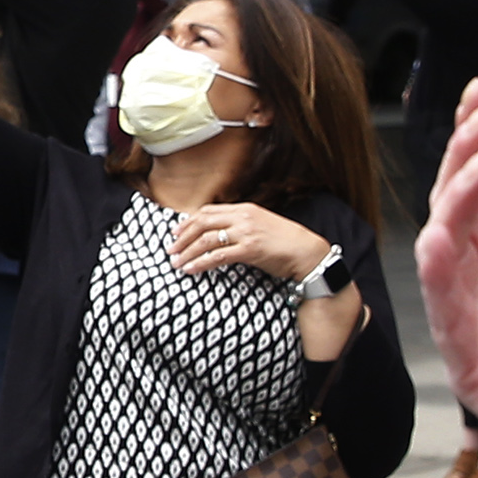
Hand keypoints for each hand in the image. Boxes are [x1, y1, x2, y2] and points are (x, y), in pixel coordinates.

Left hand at [167, 201, 329, 281]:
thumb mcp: (261, 226)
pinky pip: (218, 255)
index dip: (189, 221)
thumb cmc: (284, 242)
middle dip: (183, 236)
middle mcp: (243, 217)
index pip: (209, 211)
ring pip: (206, 239)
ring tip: (176, 262)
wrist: (306, 251)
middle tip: (170, 248)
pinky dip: (200, 262)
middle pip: (203, 222)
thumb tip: (220, 234)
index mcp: (245, 208)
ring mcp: (246, 232)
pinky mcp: (250, 249)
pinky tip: (191, 269)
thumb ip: (241, 225)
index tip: (176, 232)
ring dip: (187, 251)